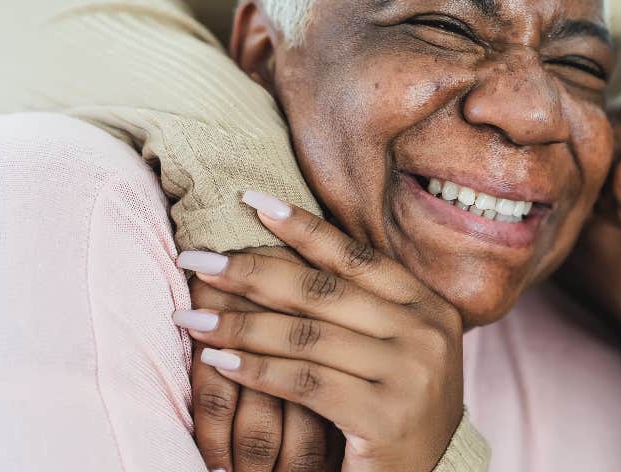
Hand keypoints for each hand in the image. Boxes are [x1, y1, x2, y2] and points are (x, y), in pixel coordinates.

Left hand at [174, 191, 464, 471]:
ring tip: (190, 316)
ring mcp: (411, 375)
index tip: (251, 201)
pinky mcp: (385, 418)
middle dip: (252, 271)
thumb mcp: (392, 349)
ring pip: (307, 336)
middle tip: (198, 259)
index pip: (358, 257)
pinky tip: (217, 360)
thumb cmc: (393, 410)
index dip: (303, 228)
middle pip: (324, 291)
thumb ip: (359, 307)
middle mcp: (428, 334)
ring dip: (239, 324)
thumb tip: (284, 247)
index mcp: (431, 308)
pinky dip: (255, 369)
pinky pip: (304, 383)